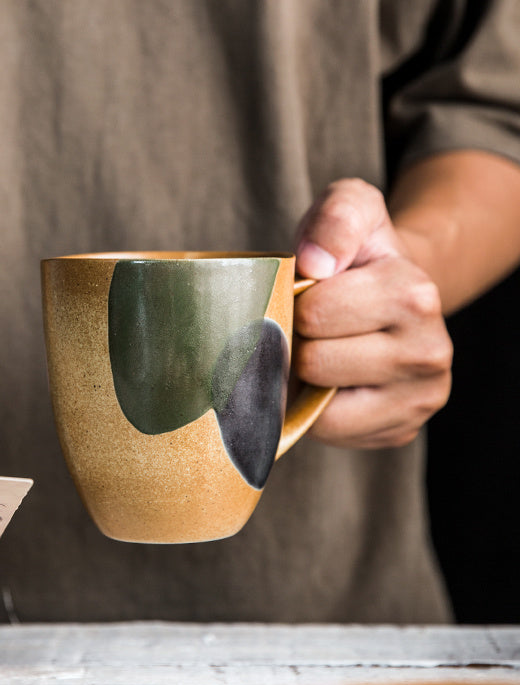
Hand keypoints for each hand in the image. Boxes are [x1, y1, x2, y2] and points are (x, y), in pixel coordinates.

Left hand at [293, 178, 452, 447]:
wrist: (392, 297)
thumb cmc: (357, 257)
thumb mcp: (349, 210)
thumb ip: (335, 219)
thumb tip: (315, 263)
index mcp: (415, 295)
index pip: (314, 314)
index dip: (297, 304)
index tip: (313, 295)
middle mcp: (430, 351)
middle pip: (314, 362)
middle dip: (300, 343)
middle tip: (315, 329)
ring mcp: (420, 399)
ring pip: (321, 407)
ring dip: (306, 381)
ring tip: (322, 353)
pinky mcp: (401, 431)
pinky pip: (329, 432)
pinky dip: (316, 410)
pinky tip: (331, 383)